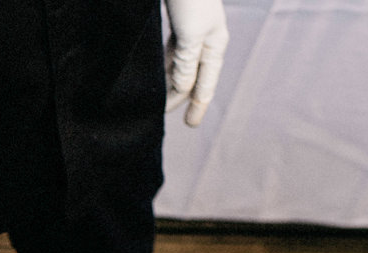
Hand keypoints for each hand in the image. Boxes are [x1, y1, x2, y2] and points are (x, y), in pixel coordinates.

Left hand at [164, 0, 228, 126]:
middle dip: (179, 96)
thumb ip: (186, 65)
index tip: (190, 125)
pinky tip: (153, 74)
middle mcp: (204, 39)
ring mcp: (189, 30)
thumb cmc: (190, 0)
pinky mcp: (175, 21)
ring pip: (178, 65)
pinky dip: (162, 66)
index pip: (205, 83)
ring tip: (156, 101)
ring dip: (167, 83)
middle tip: (162, 116)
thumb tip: (182, 88)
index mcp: (214, 45)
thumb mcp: (191, 36)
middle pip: (191, 76)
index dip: (198, 105)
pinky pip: (169, 52)